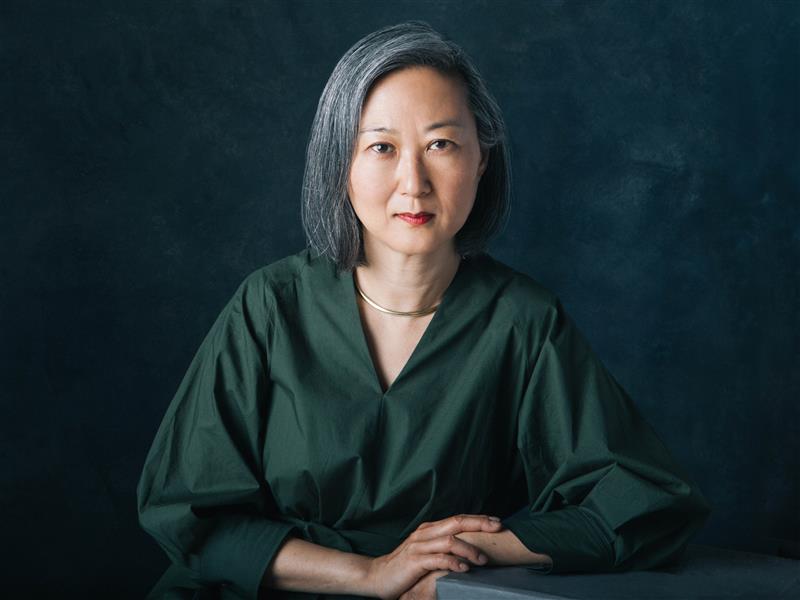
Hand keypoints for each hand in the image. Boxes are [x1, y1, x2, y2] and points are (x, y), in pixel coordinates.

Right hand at [364, 514, 502, 599]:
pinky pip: (438, 559)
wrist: (377, 576)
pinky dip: (454, 563)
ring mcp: (419, 546)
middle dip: (479, 524)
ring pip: (450, 541)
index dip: (478, 519)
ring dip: (469, 549)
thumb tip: (468, 547)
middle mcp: (425, 533)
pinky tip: (464, 569)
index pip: (457, 519)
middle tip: (498, 528)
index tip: (497, 522)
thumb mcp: (425, 552)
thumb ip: (442, 547)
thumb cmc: (405, 567)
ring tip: (483, 560)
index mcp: (429, 529)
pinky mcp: (414, 561)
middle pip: (456, 523)